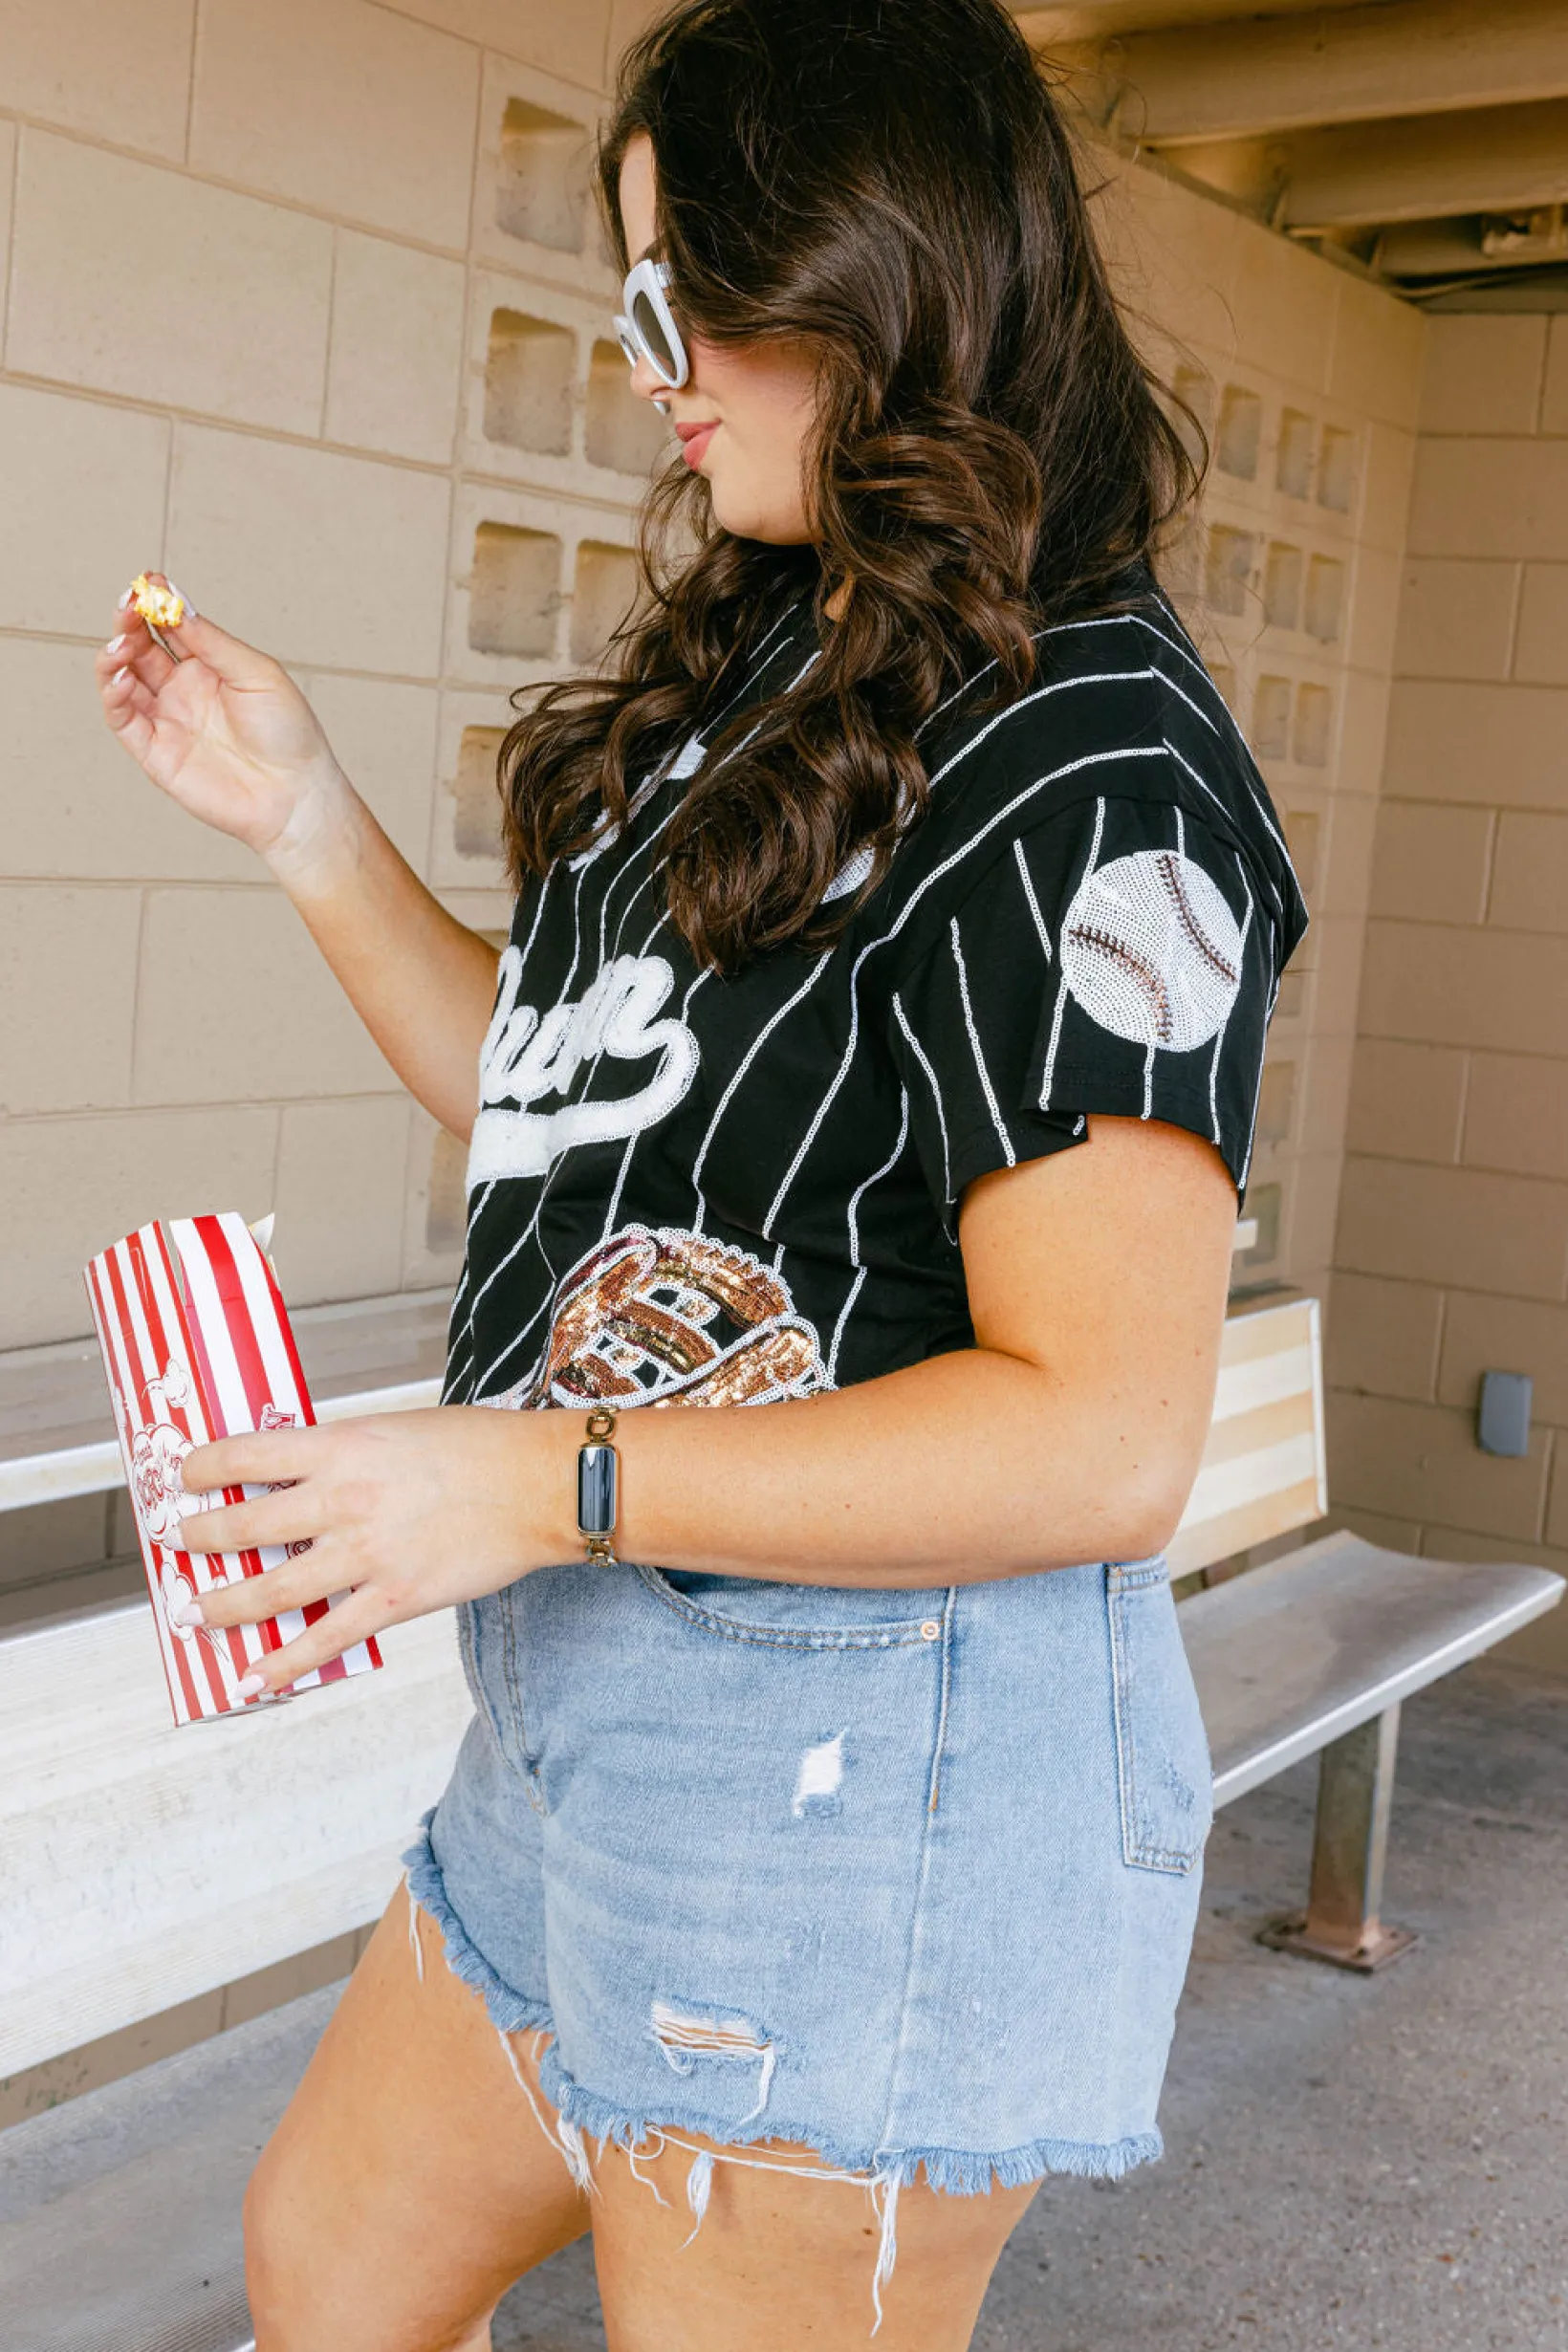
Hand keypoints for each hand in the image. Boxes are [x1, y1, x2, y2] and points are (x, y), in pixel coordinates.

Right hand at [95, 571, 347, 869]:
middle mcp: (183, 691)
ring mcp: (167, 720)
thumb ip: (212, 642)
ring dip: (115, 655)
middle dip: (130, 621)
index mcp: (210, 667)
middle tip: (129, 603)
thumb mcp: (256, 673)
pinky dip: (113, 694)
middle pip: (141, 647)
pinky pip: (123, 719)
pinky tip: (121, 674)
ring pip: (124, 679)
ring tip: (123, 640)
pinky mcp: (155, 753)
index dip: (156, 602)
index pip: (171, 627)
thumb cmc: (289, 734)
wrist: (296, 795)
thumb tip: (176, 603)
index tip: (147, 580)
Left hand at [176, 1407, 569, 1694]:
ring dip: (223, 1606)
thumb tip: (301, 1475)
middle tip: (179, 1547)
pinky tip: (255, 1676)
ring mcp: (366, 1555)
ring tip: (197, 1614)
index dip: (199, 1470)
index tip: (183, 1479)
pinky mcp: (394, 1599)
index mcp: (342, 1447)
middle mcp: (343, 1500)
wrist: (539, 1485)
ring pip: (270, 1590)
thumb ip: (345, 1453)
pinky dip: (284, 1662)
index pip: (243, 1457)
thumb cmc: (479, 1448)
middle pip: (242, 1527)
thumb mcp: (396, 1430)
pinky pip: (325, 1638)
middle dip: (198, 1541)